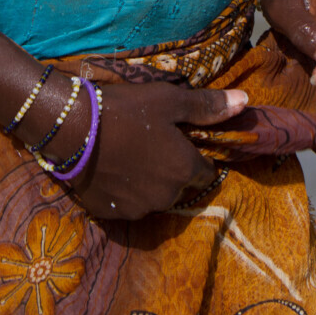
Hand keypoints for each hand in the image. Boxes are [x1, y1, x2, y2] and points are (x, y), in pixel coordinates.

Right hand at [70, 80, 247, 220]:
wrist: (69, 128)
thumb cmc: (124, 109)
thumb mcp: (169, 100)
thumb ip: (208, 106)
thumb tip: (246, 103)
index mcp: (184, 169)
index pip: (206, 170)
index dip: (195, 153)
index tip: (179, 138)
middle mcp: (167, 196)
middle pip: (180, 185)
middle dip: (172, 168)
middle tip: (151, 141)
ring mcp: (138, 209)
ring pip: (154, 196)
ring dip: (148, 181)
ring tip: (128, 152)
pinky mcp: (111, 214)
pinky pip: (127, 204)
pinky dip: (124, 190)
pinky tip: (110, 166)